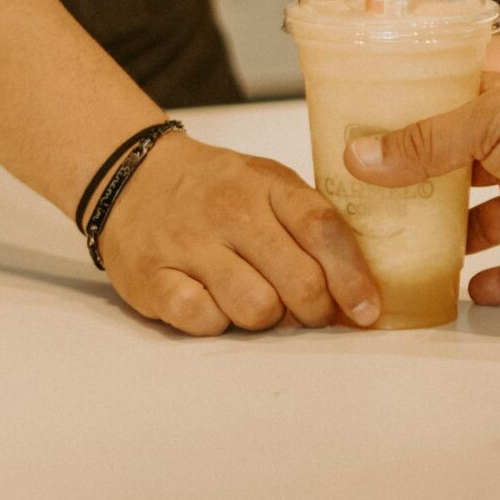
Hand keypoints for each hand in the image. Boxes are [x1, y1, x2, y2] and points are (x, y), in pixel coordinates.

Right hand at [97, 136, 380, 333]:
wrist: (132, 177)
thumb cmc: (215, 190)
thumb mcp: (268, 185)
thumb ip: (311, 226)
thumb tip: (357, 290)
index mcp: (267, 185)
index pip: (323, 230)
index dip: (352, 276)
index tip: (368, 309)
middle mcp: (230, 210)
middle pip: (298, 280)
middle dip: (315, 310)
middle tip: (308, 311)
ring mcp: (188, 243)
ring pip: (256, 309)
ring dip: (265, 318)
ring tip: (254, 299)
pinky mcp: (151, 277)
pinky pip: (204, 320)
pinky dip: (216, 323)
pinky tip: (212, 302)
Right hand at [344, 73, 499, 304]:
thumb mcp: (486, 121)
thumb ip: (424, 144)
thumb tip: (361, 158)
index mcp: (499, 113)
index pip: (443, 120)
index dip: (405, 134)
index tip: (361, 151)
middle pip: (458, 179)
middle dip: (419, 195)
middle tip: (369, 214)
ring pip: (485, 227)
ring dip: (453, 242)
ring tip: (403, 257)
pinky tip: (468, 295)